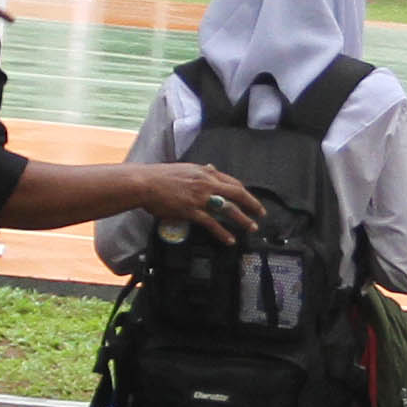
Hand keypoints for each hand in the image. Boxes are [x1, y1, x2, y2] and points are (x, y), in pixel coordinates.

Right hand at [134, 161, 261, 241]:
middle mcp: (206, 183)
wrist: (145, 183)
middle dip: (252, 204)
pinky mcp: (191, 211)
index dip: (244, 192)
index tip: (250, 199)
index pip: (231, 182)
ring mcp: (200, 197)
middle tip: (261, 213)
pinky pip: (212, 223)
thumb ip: (200, 171)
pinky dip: (223, 232)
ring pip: (228, 209)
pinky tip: (230, 239)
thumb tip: (211, 168)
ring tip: (251, 228)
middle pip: (236, 193)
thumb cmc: (161, 176)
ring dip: (243, 219)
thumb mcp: (185, 168)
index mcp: (205, 172)